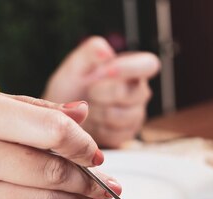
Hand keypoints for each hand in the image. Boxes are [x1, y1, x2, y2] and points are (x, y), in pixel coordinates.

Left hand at [44, 36, 159, 147]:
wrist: (64, 116)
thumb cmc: (73, 87)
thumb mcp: (76, 64)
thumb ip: (91, 51)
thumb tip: (106, 52)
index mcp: (133, 69)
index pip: (149, 65)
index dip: (128, 68)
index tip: (105, 72)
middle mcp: (139, 92)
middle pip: (130, 94)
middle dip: (102, 94)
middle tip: (88, 91)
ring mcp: (136, 115)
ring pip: (121, 117)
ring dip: (98, 113)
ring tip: (89, 107)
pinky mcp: (128, 134)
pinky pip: (116, 134)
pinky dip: (98, 129)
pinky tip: (92, 122)